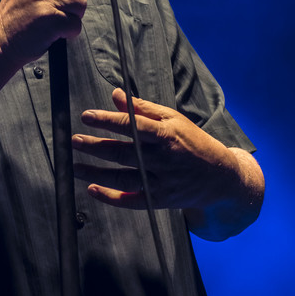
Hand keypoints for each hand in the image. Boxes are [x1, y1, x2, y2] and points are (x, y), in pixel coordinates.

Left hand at [72, 88, 263, 237]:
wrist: (221, 177)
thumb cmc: (193, 142)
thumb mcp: (172, 119)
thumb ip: (142, 109)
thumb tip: (116, 94)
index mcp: (165, 135)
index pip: (132, 126)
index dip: (108, 120)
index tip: (87, 116)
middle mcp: (162, 159)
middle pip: (123, 152)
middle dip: (95, 146)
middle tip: (74, 141)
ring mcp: (161, 182)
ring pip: (123, 177)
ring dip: (95, 172)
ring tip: (73, 165)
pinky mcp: (160, 200)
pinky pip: (132, 200)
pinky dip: (111, 197)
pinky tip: (92, 189)